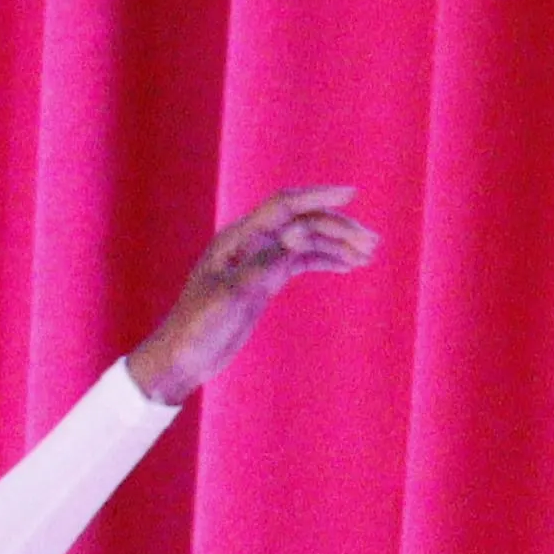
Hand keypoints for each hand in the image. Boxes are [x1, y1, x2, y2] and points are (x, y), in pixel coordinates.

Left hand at [123, 183, 380, 405]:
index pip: (285, 207)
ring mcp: (258, 261)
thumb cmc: (197, 328)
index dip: (318, 197)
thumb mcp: (231, 297)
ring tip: (368, 254)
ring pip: (305, 242)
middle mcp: (250, 243)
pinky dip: (324, 260)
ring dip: (336, 244)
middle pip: (302, 223)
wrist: (181, 358)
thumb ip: (264, 265)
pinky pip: (299, 262)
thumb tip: (298, 236)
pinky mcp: (264, 281)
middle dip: (338, 227)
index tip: (351, 195)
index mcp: (238, 239)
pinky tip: (347, 265)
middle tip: (371, 243)